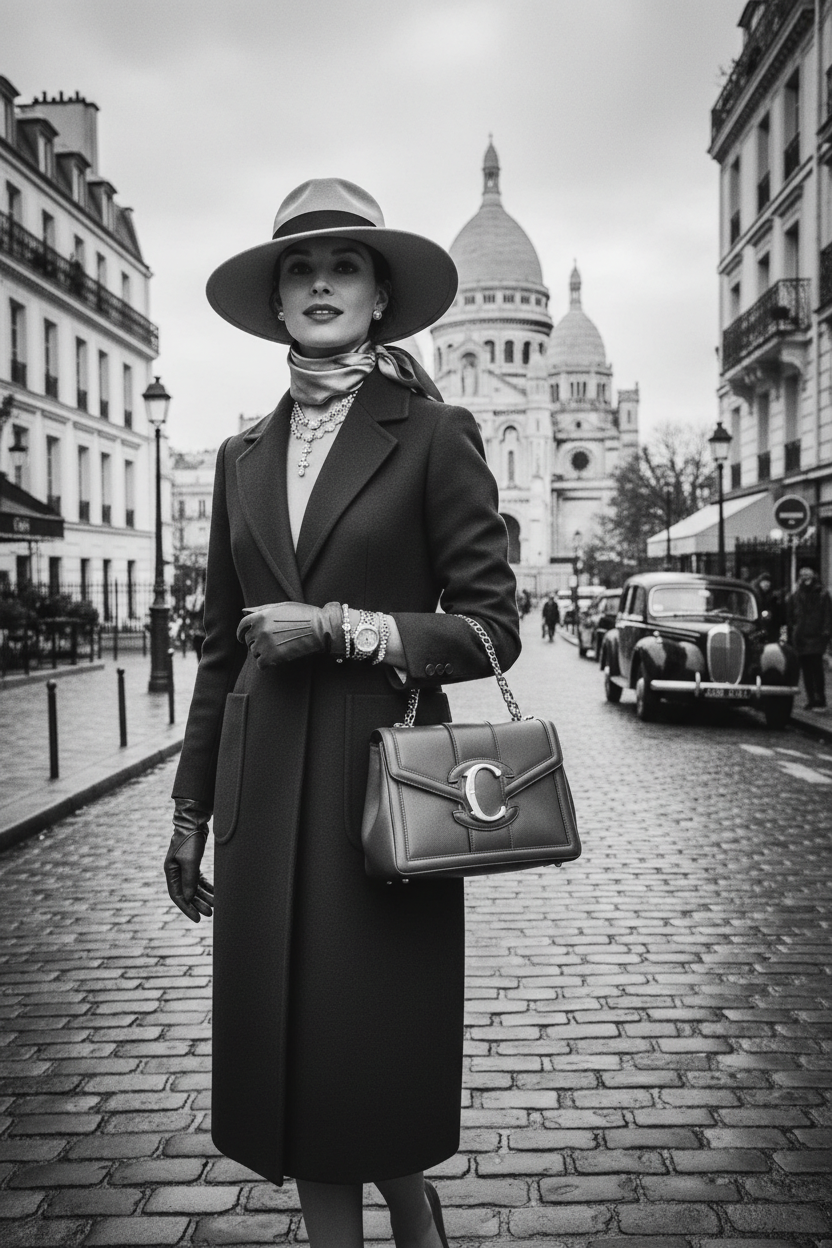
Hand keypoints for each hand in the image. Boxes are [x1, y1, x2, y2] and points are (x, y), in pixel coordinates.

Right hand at [164, 799, 213, 922]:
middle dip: (198, 904)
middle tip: (210, 914)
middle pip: (187, 893)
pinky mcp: (193, 863)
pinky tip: (215, 893)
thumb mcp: (190, 861)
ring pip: (194, 887)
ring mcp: (184, 867)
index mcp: (170, 871)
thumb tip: (189, 898)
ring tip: (215, 905)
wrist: (194, 821)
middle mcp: (176, 871)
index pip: (178, 895)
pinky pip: (199, 880)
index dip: (187, 908)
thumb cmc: (190, 840)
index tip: (197, 918)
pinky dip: (206, 887)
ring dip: (204, 896)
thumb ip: (189, 880)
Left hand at [236, 601, 342, 667]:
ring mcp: (265, 643)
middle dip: (256, 642)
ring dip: (263, 653)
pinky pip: (260, 664)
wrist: (320, 628)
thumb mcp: (281, 606)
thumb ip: (261, 609)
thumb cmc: (304, 615)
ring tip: (278, 650)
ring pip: (255, 653)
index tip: (242, 638)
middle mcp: (260, 629)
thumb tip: (243, 611)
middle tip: (270, 645)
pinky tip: (276, 660)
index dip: (241, 633)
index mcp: (261, 616)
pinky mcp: (272, 657)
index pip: (242, 625)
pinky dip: (266, 664)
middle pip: (249, 640)